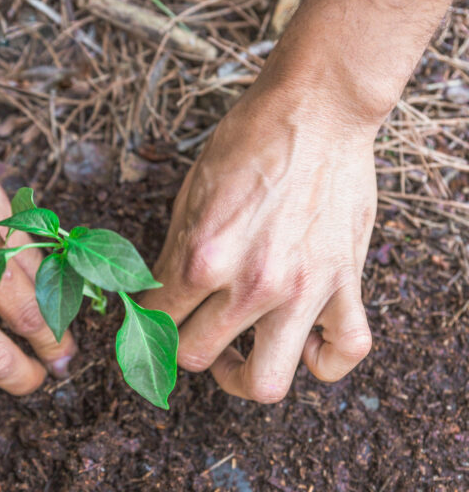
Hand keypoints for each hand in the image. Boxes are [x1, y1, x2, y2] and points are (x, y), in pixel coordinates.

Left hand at [142, 89, 375, 402]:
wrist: (318, 108)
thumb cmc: (250, 143)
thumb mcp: (190, 197)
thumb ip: (173, 257)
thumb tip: (158, 299)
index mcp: (202, 257)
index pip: (157, 320)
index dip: (147, 321)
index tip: (154, 318)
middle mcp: (251, 284)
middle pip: (196, 357)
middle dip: (186, 347)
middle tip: (194, 330)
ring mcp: (302, 291)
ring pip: (265, 383)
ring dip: (242, 377)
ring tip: (240, 356)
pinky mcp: (345, 285)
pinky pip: (344, 353)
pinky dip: (322, 360)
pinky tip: (304, 342)